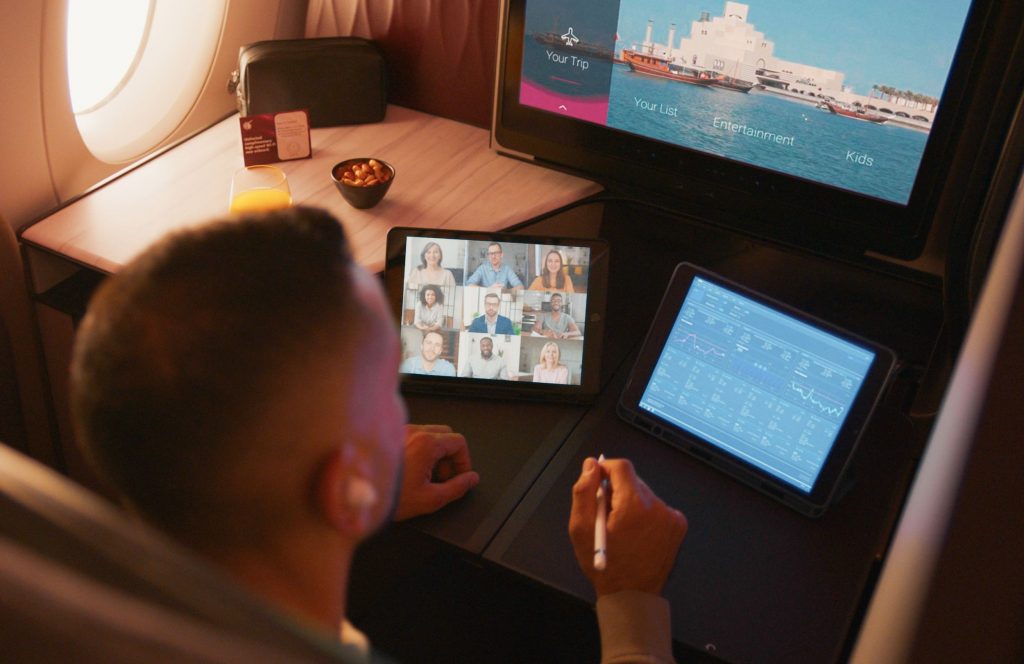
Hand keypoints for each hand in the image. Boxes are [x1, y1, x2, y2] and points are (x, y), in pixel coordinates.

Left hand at [394, 424, 478, 520]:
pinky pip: (414, 437)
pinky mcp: (391, 437)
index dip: (464, 461)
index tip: (460, 476)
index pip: (459, 442)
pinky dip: (420, 449)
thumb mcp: (431, 499)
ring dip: (436, 453)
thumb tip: (471, 479)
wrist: (359, 498)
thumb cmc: (391, 498)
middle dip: (450, 456)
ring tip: (427, 475)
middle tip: (444, 477)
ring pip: (430, 434)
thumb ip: (457, 487)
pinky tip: (413, 470)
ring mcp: (401, 433)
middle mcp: (413, 433)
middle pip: (446, 435)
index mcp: (426, 444)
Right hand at [569, 457, 686, 596]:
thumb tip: (591, 464)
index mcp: (635, 505)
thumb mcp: (581, 529)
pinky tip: (637, 532)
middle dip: (617, 490)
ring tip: (621, 527)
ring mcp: (672, 516)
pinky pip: (657, 507)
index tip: (596, 484)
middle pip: (633, 480)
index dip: (605, 470)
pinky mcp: (678, 525)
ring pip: (644, 494)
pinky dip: (645, 513)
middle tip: (605, 514)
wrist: (632, 595)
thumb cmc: (603, 563)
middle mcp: (658, 506)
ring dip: (630, 502)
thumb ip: (584, 492)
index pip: (622, 467)